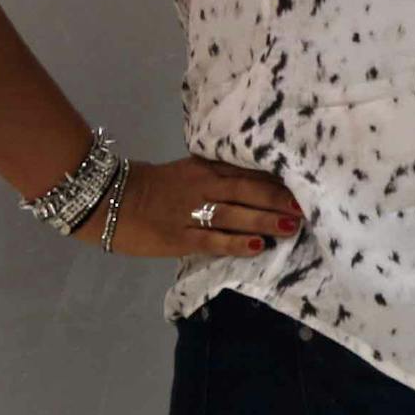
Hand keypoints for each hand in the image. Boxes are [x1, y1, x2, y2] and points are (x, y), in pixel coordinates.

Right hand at [86, 154, 305, 257]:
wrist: (107, 199)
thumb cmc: (152, 186)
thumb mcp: (188, 172)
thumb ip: (218, 175)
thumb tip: (257, 183)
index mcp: (206, 169)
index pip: (248, 172)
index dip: (277, 180)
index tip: (305, 184)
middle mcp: (204, 187)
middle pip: (249, 191)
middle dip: (279, 200)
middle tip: (308, 207)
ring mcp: (191, 212)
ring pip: (235, 214)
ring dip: (265, 220)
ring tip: (291, 226)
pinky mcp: (178, 237)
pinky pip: (212, 240)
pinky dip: (235, 243)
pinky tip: (257, 246)